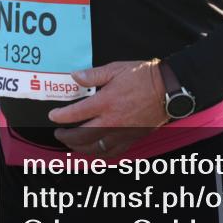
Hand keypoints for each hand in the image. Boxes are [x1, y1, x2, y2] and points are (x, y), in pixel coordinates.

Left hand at [47, 59, 168, 157]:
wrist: (169, 88)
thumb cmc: (144, 76)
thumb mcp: (117, 69)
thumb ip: (94, 74)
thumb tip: (75, 76)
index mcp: (106, 102)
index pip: (76, 113)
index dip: (61, 116)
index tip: (53, 116)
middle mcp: (112, 120)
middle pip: (82, 136)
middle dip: (66, 136)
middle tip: (58, 132)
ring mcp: (122, 132)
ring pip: (95, 148)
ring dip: (79, 147)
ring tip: (72, 143)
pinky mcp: (132, 138)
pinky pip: (112, 152)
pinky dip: (100, 154)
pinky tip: (94, 151)